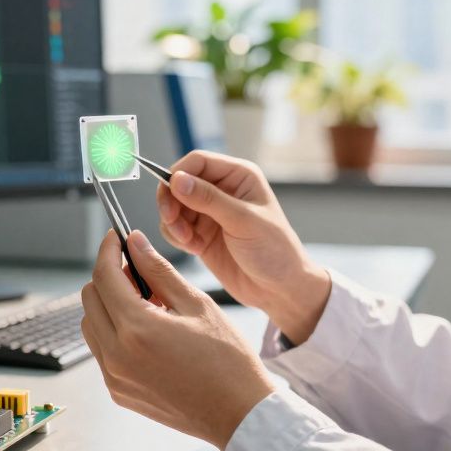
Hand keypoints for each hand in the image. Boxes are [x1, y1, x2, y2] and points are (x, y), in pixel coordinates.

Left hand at [81, 229, 276, 449]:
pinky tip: (147, 331)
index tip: (117, 238)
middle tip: (139, 272)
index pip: (104, 276)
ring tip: (147, 304)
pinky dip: (114, 332)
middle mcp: (117, 355)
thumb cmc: (228, 360)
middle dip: (109, 277)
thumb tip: (135, 243)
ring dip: (109, 305)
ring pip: (91, 325)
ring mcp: (115, 377)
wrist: (239, 414)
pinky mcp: (119, 392)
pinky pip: (102, 351)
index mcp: (137, 329)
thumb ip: (159, 271)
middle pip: (90, 298)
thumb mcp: (196, 304)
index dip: (108, 251)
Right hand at [157, 151, 330, 344]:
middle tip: (172, 221)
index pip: (197, 161)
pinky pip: (175, 227)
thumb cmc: (274, 250)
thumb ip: (209, 199)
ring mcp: (209, 212)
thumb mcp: (243, 221)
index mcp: (238, 176)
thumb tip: (177, 179)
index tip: (171, 195)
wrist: (279, 289)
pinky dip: (176, 237)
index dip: (179, 174)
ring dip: (173, 223)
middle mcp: (222, 190)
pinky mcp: (201, 234)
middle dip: (171, 201)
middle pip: (179, 182)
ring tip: (188, 241)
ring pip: (174, 206)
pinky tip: (194, 249)